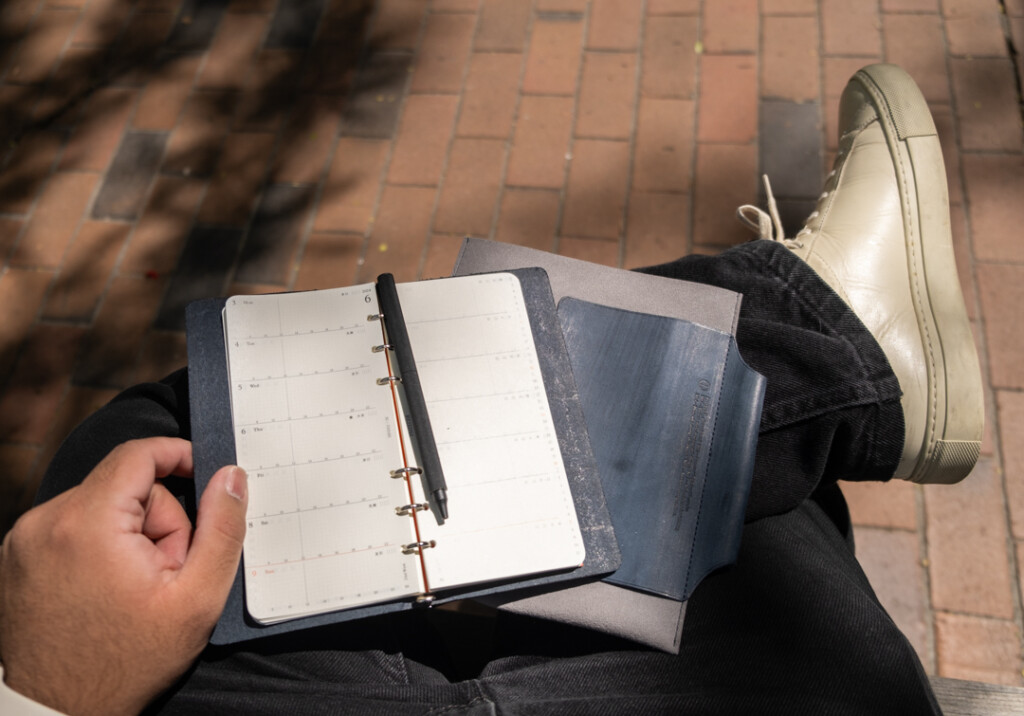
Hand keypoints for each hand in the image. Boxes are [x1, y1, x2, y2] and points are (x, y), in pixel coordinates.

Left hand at [0, 437, 246, 714]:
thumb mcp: (195, 600)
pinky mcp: (16, 557)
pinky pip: (73, 527)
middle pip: (123, 486)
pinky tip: (107, 588)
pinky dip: (98, 546)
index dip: (178, 456)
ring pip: (99, 506)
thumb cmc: (126, 663)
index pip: (137, 454)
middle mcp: (45, 522)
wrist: (58, 713)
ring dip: (128, 535)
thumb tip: (230, 477)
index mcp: (87, 524)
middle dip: (157, 520)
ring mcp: (23, 540)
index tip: (204, 475)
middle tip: (165, 572)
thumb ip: (221, 530)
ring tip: (135, 587)